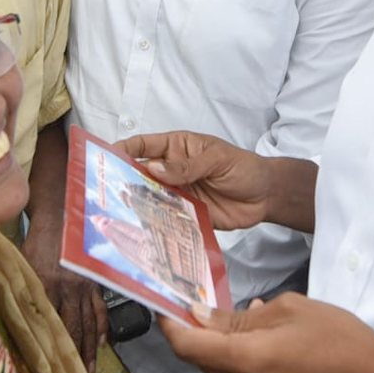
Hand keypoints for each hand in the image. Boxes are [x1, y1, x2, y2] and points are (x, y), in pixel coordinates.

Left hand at [22, 217, 107, 372]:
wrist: (61, 215)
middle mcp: (67, 288)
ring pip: (89, 323)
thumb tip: (11, 316)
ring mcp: (84, 285)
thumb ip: (19, 290)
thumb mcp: (21, 264)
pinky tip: (103, 343)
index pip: (47, 323)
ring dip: (90, 348)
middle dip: (74, 357)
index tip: (49, 369)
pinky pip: (101, 309)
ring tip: (90, 369)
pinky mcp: (95, 281)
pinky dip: (103, 327)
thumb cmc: (36, 239)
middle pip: (72, 329)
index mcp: (45, 284)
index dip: (49, 348)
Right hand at [114, 131, 271, 230]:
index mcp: (177, 148)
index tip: (106, 156)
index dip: (124, 149)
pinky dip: (155, 221)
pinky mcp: (185, 213)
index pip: (144, 145)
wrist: (266, 196)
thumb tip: (155, 168)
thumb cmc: (244, 168)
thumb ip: (187, 165)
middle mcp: (173, 170)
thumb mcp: (217, 160)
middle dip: (124, 179)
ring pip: (151, 196)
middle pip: (141, 173)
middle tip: (106, 189)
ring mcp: (178, 192)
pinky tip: (145, 226)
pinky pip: (166, 217)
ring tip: (120, 210)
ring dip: (138, 202)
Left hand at [159, 293, 373, 372]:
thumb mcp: (289, 310)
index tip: (166, 304)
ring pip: (220, 372)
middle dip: (198, 333)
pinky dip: (241, 361)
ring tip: (248, 320)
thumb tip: (204, 316)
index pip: (188, 346)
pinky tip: (264, 341)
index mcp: (249, 361)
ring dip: (222, 346)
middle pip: (202, 360)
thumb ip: (239, 317)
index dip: (171, 324)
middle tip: (204, 305)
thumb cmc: (341, 342)